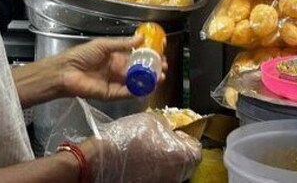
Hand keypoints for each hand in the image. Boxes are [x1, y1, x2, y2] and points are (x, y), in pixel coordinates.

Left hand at [59, 36, 166, 101]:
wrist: (66, 71)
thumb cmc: (82, 55)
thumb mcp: (104, 45)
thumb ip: (122, 44)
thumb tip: (141, 38)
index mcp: (115, 58)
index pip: (136, 58)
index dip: (148, 58)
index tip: (161, 56)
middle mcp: (117, 71)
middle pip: (138, 72)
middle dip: (152, 71)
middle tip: (164, 68)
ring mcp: (115, 83)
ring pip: (135, 83)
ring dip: (148, 81)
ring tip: (161, 77)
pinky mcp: (111, 95)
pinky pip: (126, 93)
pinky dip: (137, 90)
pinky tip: (147, 86)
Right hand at [85, 112, 201, 182]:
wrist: (100, 161)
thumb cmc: (129, 138)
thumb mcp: (152, 120)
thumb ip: (169, 124)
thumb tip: (172, 129)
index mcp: (183, 156)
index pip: (196, 146)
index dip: (186, 135)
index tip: (175, 131)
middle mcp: (178, 174)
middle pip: (185, 160)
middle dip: (176, 149)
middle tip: (161, 139)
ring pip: (172, 169)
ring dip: (165, 159)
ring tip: (148, 149)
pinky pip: (159, 176)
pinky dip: (153, 169)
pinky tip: (140, 160)